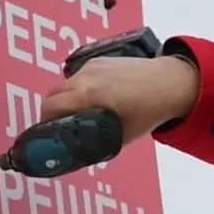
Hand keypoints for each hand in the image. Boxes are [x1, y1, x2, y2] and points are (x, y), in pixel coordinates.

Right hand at [40, 55, 198, 143]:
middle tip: (58, 125)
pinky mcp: (99, 60)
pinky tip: (91, 98)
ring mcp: (91, 67)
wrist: (169, 84)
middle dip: (51, 111)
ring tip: (76, 112)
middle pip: (51, 95)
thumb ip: (96, 142)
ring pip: (64, 84)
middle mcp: (85, 78)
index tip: (46, 132)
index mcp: (88, 96)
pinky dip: (77, 87)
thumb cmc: (149, 110)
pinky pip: (78, 76)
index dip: (44, 122)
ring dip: (64, 98)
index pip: (50, 108)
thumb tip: (80, 152)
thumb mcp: (120, 135)